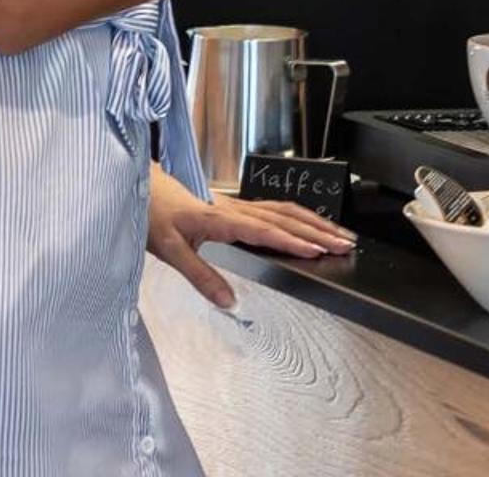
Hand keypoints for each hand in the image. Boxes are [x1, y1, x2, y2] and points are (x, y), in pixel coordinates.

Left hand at [146, 164, 355, 309]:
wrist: (141, 187)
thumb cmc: (153, 215)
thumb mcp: (170, 251)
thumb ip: (201, 276)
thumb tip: (230, 301)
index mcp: (221, 219)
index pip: (267, 231)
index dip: (294, 242)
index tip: (319, 251)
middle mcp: (235, 209)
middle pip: (286, 218)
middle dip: (319, 231)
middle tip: (346, 244)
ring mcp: (238, 205)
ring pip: (286, 210)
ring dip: (315, 222)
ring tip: (340, 234)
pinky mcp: (236, 206)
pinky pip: (276, 208)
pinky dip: (300, 216)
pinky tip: (309, 223)